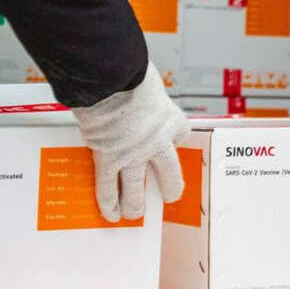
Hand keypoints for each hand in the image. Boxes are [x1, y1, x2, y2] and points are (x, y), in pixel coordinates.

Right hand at [71, 62, 189, 221]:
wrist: (110, 81)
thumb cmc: (127, 74)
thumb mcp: (148, 81)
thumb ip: (145, 90)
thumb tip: (131, 82)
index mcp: (171, 121)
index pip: (181, 136)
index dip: (176, 139)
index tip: (173, 140)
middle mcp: (157, 144)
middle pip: (169, 175)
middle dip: (170, 188)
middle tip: (168, 195)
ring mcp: (134, 156)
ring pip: (137, 191)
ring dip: (135, 205)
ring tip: (134, 212)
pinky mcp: (110, 161)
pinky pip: (109, 188)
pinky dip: (108, 203)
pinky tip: (110, 214)